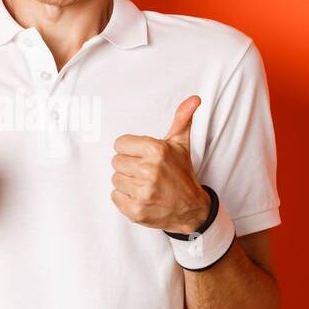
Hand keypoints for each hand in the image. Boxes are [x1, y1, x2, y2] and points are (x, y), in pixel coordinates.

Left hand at [111, 95, 210, 233]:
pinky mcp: (135, 210)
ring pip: (115, 179)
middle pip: (116, 161)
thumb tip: (194, 98)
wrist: (191, 209)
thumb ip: (182, 119)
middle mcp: (148, 170)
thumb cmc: (181, 173)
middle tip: (145, 173)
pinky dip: (125, 199)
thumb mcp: (181, 145)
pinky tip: (141, 197)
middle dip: (129, 166)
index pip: (120, 143)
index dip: (130, 150)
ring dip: (127, 183)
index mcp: (156, 150)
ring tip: (145, 185)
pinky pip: (115, 197)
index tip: (143, 157)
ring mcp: (142, 192)